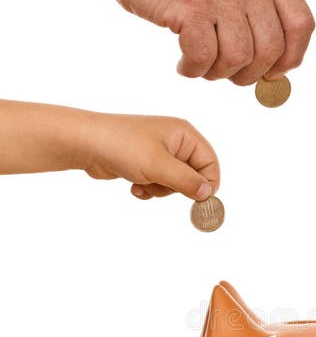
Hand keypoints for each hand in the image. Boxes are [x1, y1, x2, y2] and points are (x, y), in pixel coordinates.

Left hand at [82, 113, 219, 200]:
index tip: (199, 201)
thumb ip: (187, 181)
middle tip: (161, 186)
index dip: (207, 183)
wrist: (85, 143)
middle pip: (193, 175)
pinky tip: (134, 186)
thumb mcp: (159, 166)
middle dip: (177, 187)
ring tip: (143, 184)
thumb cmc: (123, 146)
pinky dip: (148, 189)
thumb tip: (208, 194)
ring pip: (174, 183)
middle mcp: (175, 142)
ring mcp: (159, 153)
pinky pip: (158, 184)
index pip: (210, 162)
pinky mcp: (145, 163)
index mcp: (184, 134)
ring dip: (160, 190)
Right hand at [103, 0, 314, 83]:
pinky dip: (194, 70)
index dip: (291, 58)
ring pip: (239, 59)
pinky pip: (205, 58)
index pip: (301, 24)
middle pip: (271, 50)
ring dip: (218, 73)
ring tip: (200, 65)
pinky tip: (183, 63)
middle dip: (249, 74)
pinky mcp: (190, 5)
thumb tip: (274, 72)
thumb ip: (255, 11)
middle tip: (226, 74)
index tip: (272, 73)